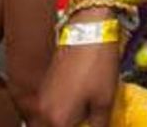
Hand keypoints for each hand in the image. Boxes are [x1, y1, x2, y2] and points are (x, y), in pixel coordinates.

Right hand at [34, 10, 120, 126]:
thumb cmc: (97, 63)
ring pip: (48, 124)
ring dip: (65, 123)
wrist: (88, 29)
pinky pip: (48, 112)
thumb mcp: (105, 101)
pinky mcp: (44, 87)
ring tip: (85, 117)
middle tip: (88, 122)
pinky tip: (78, 109)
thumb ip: (99, 126)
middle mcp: (42, 112)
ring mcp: (41, 99)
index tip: (95, 126)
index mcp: (56, 120)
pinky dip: (61, 116)